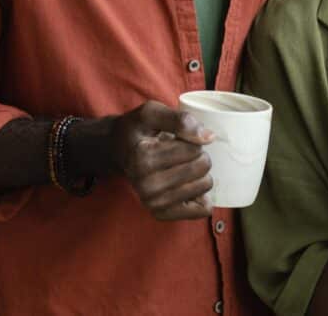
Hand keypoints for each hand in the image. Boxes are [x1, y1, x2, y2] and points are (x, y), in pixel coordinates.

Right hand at [109, 100, 214, 220]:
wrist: (119, 150)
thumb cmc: (138, 129)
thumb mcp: (152, 112)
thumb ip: (180, 120)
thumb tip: (208, 137)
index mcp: (143, 159)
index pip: (194, 148)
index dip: (191, 139)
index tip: (175, 138)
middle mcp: (146, 185)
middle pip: (202, 166)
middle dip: (198, 155)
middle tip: (180, 152)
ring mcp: (154, 203)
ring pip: (205, 186)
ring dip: (199, 173)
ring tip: (180, 166)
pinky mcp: (162, 214)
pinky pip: (202, 209)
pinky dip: (201, 195)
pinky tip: (186, 184)